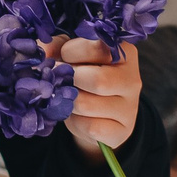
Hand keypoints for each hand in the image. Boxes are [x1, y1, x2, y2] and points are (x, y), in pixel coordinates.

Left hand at [57, 38, 140, 155]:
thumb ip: (57, 46)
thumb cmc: (84, 74)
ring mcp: (130, 107)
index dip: (71, 52)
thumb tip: (44, 51)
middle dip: (70, 80)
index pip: (98, 48)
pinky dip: (76, 123)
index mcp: (124, 53)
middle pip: (98, 81)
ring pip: (88, 105)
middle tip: (62, 80)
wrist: (98, 111)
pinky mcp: (123, 130)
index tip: (64, 57)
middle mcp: (132, 79)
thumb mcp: (71, 54)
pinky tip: (77, 116)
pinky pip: (92, 128)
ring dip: (69, 102)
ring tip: (68, 97)